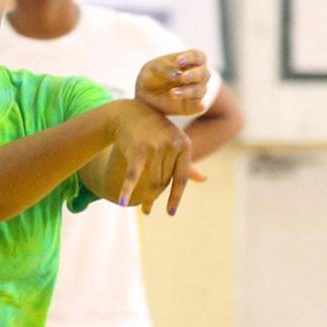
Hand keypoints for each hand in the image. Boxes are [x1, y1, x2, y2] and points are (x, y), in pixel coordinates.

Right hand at [106, 99, 192, 215]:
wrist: (128, 114)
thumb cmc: (154, 130)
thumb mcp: (173, 142)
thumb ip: (186, 162)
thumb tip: (204, 179)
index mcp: (184, 144)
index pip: (181, 178)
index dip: (176, 197)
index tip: (171, 213)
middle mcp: (172, 145)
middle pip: (163, 181)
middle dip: (155, 198)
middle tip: (147, 210)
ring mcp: (154, 147)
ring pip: (151, 181)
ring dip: (146, 199)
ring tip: (144, 210)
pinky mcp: (137, 150)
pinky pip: (133, 175)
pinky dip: (127, 189)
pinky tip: (123, 202)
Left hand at [135, 49, 209, 115]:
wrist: (146, 96)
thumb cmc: (153, 77)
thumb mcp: (153, 69)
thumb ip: (165, 68)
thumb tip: (177, 74)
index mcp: (191, 61)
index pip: (197, 56)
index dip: (190, 58)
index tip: (178, 61)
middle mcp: (199, 75)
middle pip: (203, 73)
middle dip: (193, 74)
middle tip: (182, 77)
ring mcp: (198, 90)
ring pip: (200, 90)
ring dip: (188, 91)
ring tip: (173, 92)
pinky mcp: (194, 106)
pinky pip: (200, 105)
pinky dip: (195, 104)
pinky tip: (183, 102)